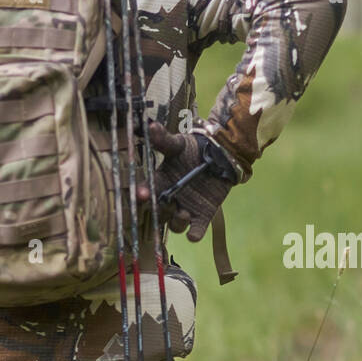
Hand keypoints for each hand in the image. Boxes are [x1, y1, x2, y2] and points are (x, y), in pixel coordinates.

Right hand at [137, 121, 233, 240]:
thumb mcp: (178, 144)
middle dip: (160, 212)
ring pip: (175, 225)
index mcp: (159, 182)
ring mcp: (185, 209)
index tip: (141, 194)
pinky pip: (195, 231)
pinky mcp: (201, 216)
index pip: (146, 191)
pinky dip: (194, 234)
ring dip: (177, 222)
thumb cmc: (194, 149)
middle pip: (158, 213)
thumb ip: (164, 140)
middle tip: (166, 205)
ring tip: (184, 214)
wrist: (220, 156)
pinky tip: (194, 235)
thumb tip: (151, 125)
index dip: (142, 194)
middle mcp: (169, 199)